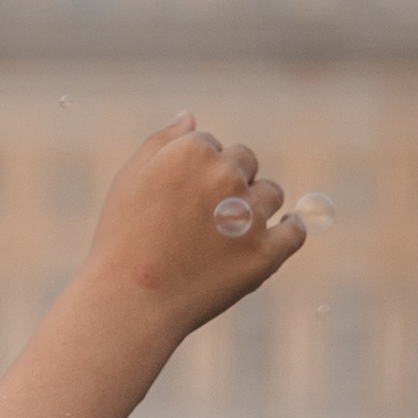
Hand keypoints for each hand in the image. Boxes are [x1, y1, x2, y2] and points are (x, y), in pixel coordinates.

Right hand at [72, 114, 303, 337]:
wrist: (130, 301)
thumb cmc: (122, 239)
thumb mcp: (130, 180)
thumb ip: (162, 142)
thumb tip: (190, 116)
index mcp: (194, 150)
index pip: (211, 145)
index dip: (194, 170)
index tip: (179, 197)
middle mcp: (227, 176)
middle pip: (245, 163)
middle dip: (229, 182)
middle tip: (200, 217)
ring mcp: (250, 215)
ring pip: (271, 194)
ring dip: (255, 206)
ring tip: (226, 233)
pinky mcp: (265, 254)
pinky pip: (295, 232)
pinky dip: (290, 229)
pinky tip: (281, 230)